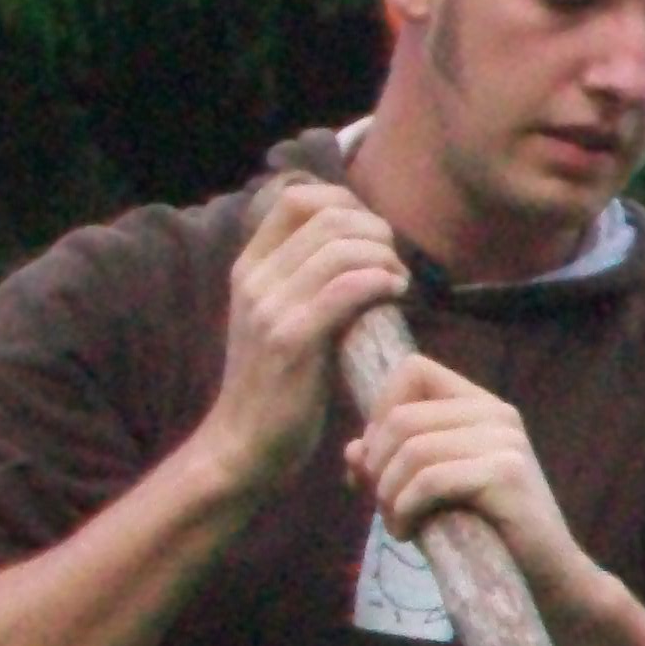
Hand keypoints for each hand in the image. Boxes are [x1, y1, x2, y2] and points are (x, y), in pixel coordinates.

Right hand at [208, 179, 407, 498]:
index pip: (297, 199)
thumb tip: (356, 254)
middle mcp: (255, 279)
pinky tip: (396, 293)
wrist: (244, 446)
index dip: (345, 203)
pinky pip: (345, 289)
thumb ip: (303, 286)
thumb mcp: (279, 323)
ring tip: (400, 280)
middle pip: (326, 217)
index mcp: (249, 268)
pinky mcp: (292, 340)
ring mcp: (270, 307)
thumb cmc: (276, 390)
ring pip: (340, 248)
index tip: (373, 234)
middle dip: (374, 230)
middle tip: (395, 260)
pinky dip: (379, 281)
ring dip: (383, 257)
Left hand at [350, 358, 606, 624]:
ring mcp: (505, 442)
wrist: (547, 580)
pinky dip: (405, 509)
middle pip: (403, 416)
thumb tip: (352, 450)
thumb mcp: (431, 495)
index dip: (380, 410)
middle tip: (382, 506)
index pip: (414, 371)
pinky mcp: (506, 475)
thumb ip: (394, 466)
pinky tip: (408, 534)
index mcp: (481, 406)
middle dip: (376, 465)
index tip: (377, 459)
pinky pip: (430, 480)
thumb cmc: (488, 537)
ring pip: (412, 449)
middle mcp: (497, 414)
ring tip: (396, 524)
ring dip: (388, 493)